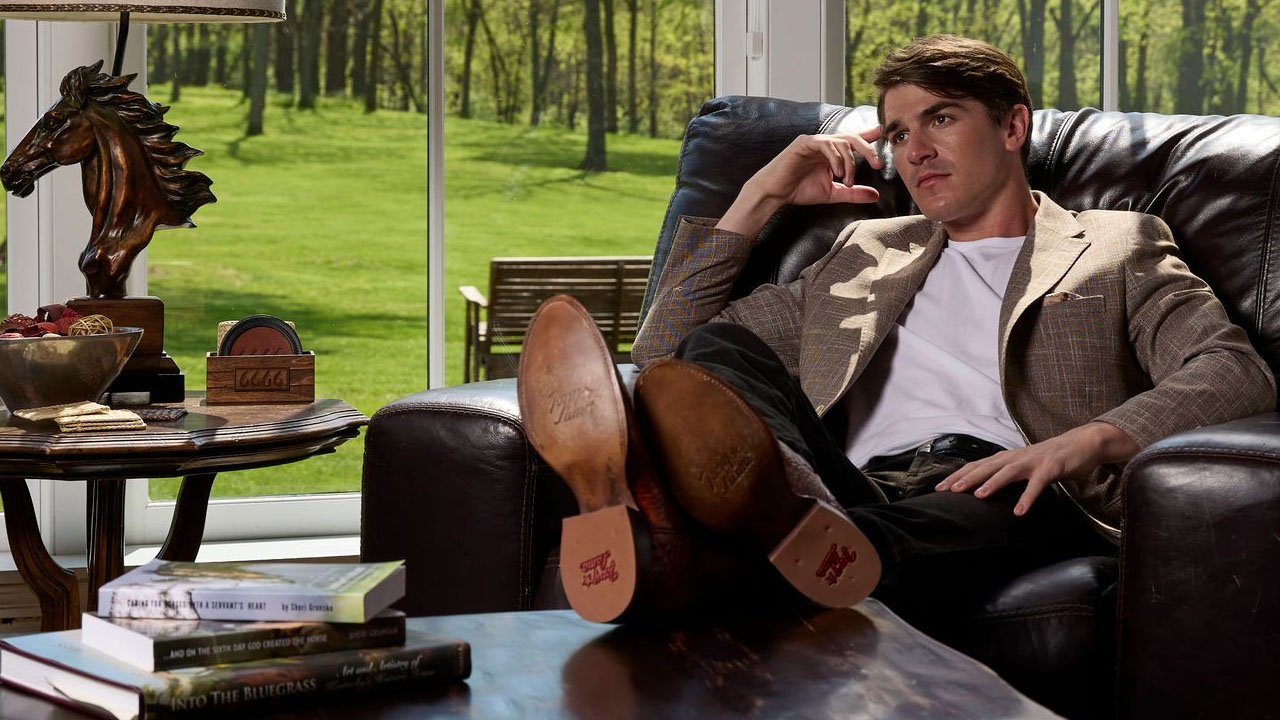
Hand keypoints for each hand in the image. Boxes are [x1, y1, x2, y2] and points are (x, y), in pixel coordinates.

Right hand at [717, 128, 884, 236]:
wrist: (776, 194)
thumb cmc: (800, 191)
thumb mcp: (832, 193)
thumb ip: (853, 192)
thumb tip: (875, 195)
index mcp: (831, 152)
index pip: (853, 141)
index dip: (869, 136)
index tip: (884, 134)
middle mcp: (824, 143)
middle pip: (852, 138)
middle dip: (868, 149)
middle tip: (878, 164)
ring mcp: (814, 141)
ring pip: (841, 141)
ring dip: (849, 161)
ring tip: (847, 179)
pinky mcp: (804, 142)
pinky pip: (825, 144)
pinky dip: (835, 157)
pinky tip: (837, 172)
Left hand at [933, 422, 1139, 515]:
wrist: (1081, 444)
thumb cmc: (1049, 458)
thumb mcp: (1022, 464)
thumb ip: (1005, 472)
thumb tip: (983, 487)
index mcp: (1007, 457)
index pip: (976, 466)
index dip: (957, 476)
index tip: (938, 488)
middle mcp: (1015, 457)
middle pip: (986, 467)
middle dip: (966, 478)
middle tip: (948, 490)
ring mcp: (1033, 462)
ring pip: (1008, 472)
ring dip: (992, 483)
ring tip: (977, 495)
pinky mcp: (1050, 469)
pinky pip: (1037, 485)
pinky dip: (1028, 497)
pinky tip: (1020, 512)